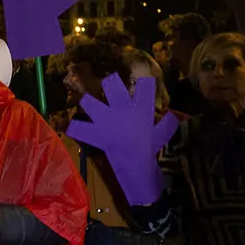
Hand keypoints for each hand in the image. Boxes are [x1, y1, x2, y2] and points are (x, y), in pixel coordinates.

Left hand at [66, 74, 178, 205]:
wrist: (137, 163)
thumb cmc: (150, 147)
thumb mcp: (163, 134)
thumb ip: (169, 122)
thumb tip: (174, 114)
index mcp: (140, 107)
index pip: (145, 88)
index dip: (145, 82)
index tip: (145, 81)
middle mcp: (121, 109)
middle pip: (113, 87)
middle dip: (111, 81)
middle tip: (109, 81)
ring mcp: (106, 120)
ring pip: (91, 104)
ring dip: (88, 102)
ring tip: (86, 100)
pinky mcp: (96, 132)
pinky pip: (81, 129)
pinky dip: (75, 128)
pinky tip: (70, 126)